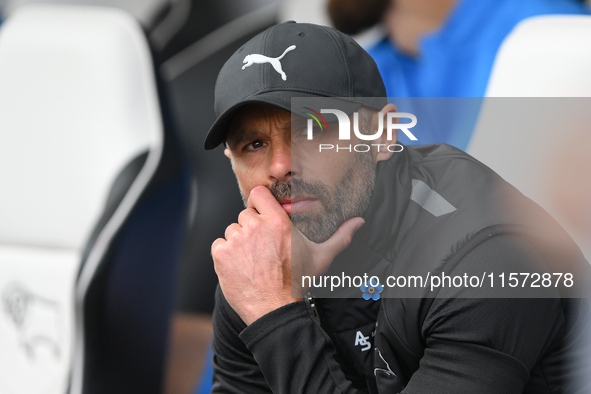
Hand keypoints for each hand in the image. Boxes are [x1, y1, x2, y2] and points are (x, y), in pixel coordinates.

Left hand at [212, 186, 363, 324]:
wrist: (273, 309)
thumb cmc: (297, 283)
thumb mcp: (321, 257)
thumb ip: (340, 236)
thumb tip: (358, 222)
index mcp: (278, 222)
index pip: (258, 194)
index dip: (260, 203)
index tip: (263, 215)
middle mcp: (255, 227)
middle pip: (245, 214)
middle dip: (251, 228)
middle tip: (262, 247)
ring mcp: (236, 240)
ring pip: (232, 230)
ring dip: (238, 242)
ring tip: (252, 260)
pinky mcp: (221, 254)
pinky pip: (219, 244)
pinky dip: (226, 254)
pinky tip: (240, 266)